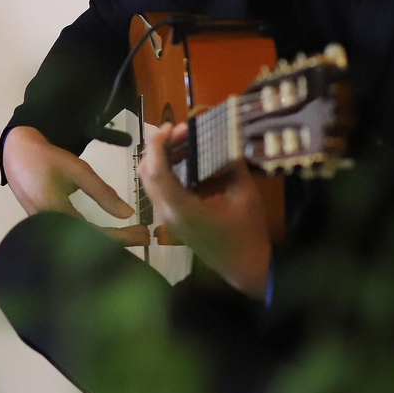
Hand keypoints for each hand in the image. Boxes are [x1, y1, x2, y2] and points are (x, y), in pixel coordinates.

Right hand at [2, 125, 149, 245]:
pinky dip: (94, 237)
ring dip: (107, 241)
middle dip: (119, 243)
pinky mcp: (45, 228)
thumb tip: (128, 213)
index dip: (121, 237)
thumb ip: (102, 192)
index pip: (94, 235)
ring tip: (133, 235)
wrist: (17, 154)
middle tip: (145, 237)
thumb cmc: (47, 158)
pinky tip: (109, 233)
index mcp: (56, 212)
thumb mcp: (78, 170)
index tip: (143, 235)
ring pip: (80, 244)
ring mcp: (45, 229)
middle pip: (88, 246)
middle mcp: (49, 227)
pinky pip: (73, 238)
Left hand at [139, 122, 269, 297]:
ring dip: (162, 157)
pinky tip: (186, 158)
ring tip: (185, 140)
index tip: (170, 126)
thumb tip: (227, 138)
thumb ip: (233, 166)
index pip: (156, 171)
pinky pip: (159, 188)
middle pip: (147, 172)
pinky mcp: (170, 218)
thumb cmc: (246, 233)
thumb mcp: (245, 195)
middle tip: (183, 130)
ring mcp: (166, 216)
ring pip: (151, 180)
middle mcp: (167, 212)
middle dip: (160, 146)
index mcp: (182, 208)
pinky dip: (166, 169)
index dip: (158, 145)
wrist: (244, 267)